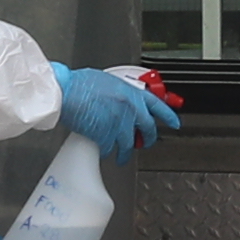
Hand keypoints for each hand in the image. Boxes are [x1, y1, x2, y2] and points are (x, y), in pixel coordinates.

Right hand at [50, 62, 180, 157]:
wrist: (65, 91)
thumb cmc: (79, 83)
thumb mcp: (107, 81)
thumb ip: (119, 93)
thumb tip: (119, 101)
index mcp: (132, 92)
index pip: (158, 105)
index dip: (168, 116)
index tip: (174, 123)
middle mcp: (130, 108)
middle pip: (148, 129)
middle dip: (147, 139)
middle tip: (145, 143)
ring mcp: (119, 123)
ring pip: (128, 144)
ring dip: (125, 153)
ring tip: (122, 157)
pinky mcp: (106, 136)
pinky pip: (109, 148)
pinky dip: (106, 151)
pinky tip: (104, 151)